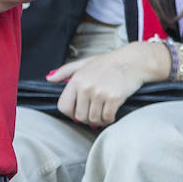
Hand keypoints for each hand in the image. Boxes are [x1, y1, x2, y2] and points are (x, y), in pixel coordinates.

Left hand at [48, 40, 168, 126]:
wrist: (133, 61)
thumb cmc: (109, 63)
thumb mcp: (85, 63)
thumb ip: (65, 71)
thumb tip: (49, 78)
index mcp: (76, 79)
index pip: (63, 106)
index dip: (71, 113)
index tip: (80, 111)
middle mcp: (86, 86)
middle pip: (79, 117)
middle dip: (87, 118)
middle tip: (95, 112)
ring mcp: (100, 93)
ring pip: (93, 120)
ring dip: (99, 120)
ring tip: (104, 111)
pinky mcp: (114, 98)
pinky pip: (107, 118)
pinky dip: (110, 119)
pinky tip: (112, 112)